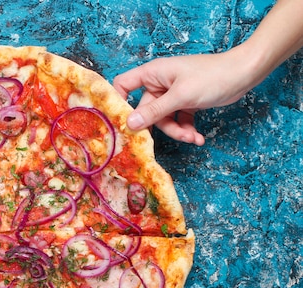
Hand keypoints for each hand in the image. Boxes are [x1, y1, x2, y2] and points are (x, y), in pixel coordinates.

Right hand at [113, 52, 254, 145]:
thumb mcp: (180, 96)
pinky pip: (178, 120)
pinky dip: (186, 129)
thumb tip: (130, 124)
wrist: (244, 74)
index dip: (118, 101)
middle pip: (146, 111)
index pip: (124, 84)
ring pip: (163, 120)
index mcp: (152, 74)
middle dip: (160, 126)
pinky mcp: (185, 103)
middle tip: (166, 139)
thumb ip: (154, 112)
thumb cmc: (212, 76)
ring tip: (193, 137)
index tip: (120, 122)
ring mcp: (172, 94)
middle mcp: (159, 83)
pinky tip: (198, 137)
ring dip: (178, 131)